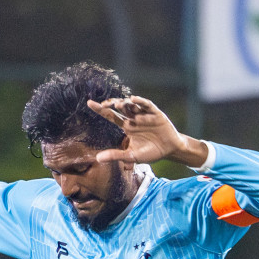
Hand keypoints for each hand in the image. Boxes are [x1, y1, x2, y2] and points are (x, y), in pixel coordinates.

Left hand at [87, 95, 207, 167]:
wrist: (170, 150)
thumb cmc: (151, 152)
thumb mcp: (132, 156)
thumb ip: (116, 156)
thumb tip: (97, 159)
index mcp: (127, 126)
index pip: (110, 116)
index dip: (100, 109)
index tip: (89, 103)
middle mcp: (134, 118)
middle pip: (120, 108)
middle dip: (112, 104)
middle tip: (104, 104)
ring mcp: (144, 114)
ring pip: (132, 105)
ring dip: (125, 103)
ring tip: (118, 105)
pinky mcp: (155, 113)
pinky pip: (147, 105)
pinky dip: (140, 102)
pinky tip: (134, 100)